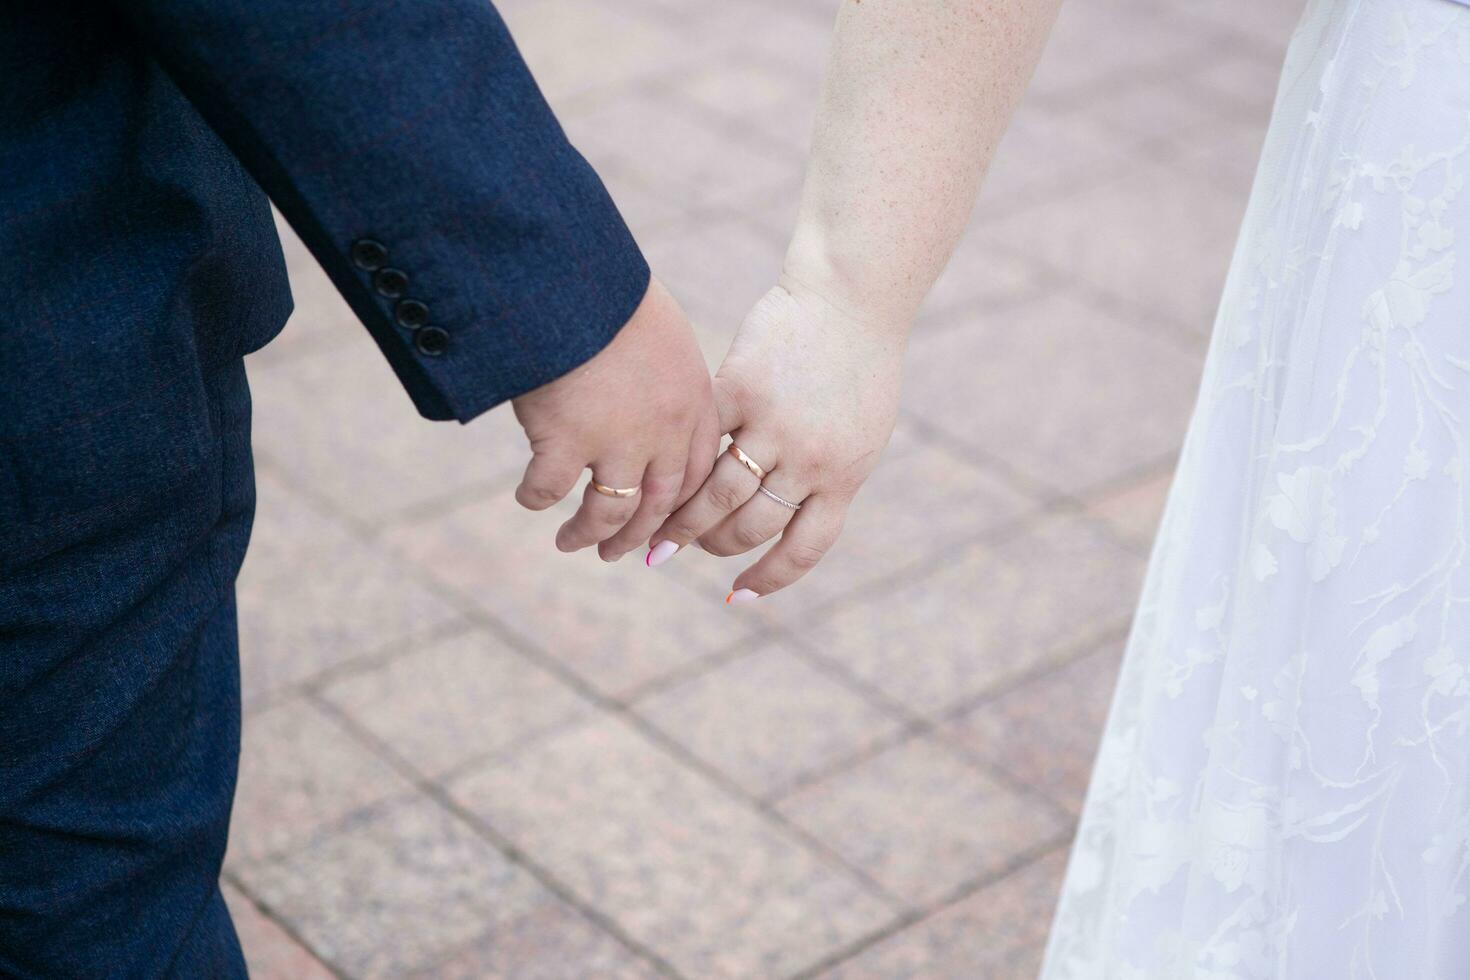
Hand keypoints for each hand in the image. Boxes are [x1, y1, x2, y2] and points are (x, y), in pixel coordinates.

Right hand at [512, 277, 719, 560]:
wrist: (574, 278)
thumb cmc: (611, 294)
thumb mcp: (663, 335)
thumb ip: (665, 377)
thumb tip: (647, 399)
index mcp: (694, 403)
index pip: (698, 475)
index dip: (680, 509)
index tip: (663, 528)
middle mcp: (664, 431)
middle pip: (659, 504)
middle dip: (637, 536)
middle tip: (617, 552)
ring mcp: (616, 441)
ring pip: (610, 512)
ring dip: (589, 534)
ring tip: (570, 543)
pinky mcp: (566, 442)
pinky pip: (549, 489)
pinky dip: (536, 498)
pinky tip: (529, 498)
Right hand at [648, 281, 904, 598]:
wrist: (849, 297)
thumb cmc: (857, 368)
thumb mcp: (860, 435)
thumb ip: (826, 478)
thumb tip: (783, 527)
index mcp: (844, 477)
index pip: (802, 549)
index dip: (765, 579)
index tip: (735, 596)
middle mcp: (810, 459)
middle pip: (749, 526)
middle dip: (712, 545)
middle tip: (681, 548)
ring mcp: (773, 424)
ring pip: (716, 492)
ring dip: (684, 517)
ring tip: (661, 524)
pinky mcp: (739, 389)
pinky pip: (700, 439)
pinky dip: (676, 460)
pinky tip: (656, 471)